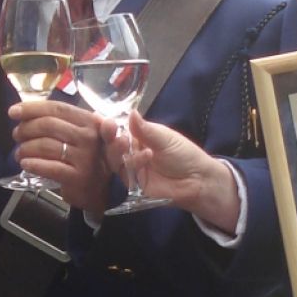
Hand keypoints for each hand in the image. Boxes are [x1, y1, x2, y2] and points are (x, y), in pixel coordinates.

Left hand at [10, 100, 108, 212]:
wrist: (99, 190)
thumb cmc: (84, 157)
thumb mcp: (78, 135)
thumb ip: (58, 121)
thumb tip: (22, 112)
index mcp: (89, 121)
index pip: (57, 108)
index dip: (33, 108)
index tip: (13, 112)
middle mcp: (90, 137)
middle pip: (49, 125)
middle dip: (26, 129)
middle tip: (16, 135)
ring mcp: (85, 158)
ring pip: (46, 145)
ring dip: (26, 148)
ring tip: (19, 152)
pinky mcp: (78, 177)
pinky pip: (50, 167)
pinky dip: (34, 164)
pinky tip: (25, 164)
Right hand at [110, 111, 240, 230]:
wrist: (197, 181)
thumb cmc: (184, 155)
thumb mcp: (165, 138)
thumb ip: (146, 129)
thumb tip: (130, 112)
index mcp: (139, 136)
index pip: (119, 128)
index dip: (108, 124)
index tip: (99, 117)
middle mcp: (132, 151)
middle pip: (112, 144)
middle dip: (108, 135)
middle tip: (108, 127)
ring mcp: (132, 168)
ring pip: (115, 158)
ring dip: (116, 149)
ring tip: (123, 141)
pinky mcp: (133, 184)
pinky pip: (126, 173)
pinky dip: (134, 162)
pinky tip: (146, 154)